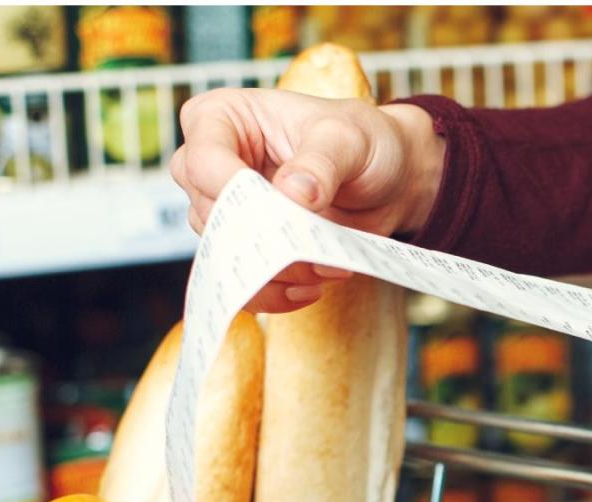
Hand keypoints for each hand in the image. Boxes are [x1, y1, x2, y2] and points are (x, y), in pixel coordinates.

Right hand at [170, 88, 444, 312]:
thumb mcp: (350, 138)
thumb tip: (294, 194)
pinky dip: (274, 293)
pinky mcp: (246, 246)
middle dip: (262, 239)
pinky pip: (241, 282)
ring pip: (225, 253)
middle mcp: (212, 164)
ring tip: (325, 266)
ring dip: (275, 271)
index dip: (235, 192)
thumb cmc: (364, 141)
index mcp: (221, 117)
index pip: (203, 161)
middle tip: (312, 247)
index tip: (285, 208)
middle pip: (209, 214)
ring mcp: (225, 208)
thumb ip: (321, 163)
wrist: (388, 181)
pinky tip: (310, 289)